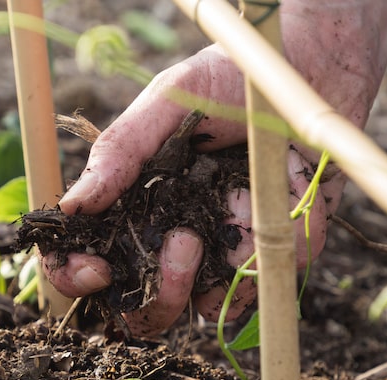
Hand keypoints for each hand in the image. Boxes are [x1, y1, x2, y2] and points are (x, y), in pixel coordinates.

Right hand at [45, 0, 386, 335]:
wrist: (315, 67)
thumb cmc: (235, 77)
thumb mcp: (170, 100)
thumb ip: (121, 150)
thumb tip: (71, 208)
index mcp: (135, 199)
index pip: (86, 259)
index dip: (78, 277)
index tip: (99, 270)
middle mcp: (172, 230)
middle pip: (143, 304)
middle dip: (160, 292)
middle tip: (186, 242)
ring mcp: (220, 246)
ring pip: (202, 303)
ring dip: (223, 266)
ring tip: (242, 202)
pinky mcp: (270, 251)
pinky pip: (261, 283)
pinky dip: (273, 252)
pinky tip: (284, 202)